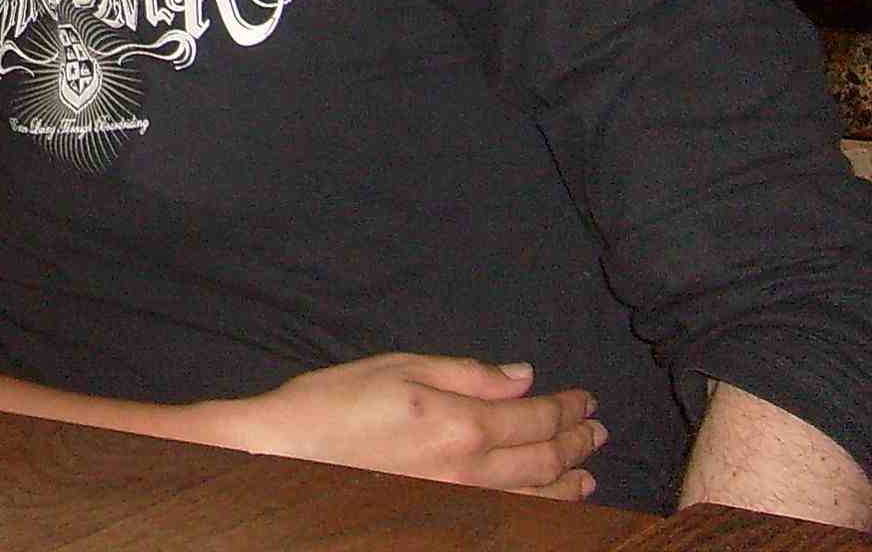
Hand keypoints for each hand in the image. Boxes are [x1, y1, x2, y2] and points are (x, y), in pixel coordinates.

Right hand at [232, 355, 601, 499]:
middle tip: (597, 430)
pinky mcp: (444, 520)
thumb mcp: (400, 367)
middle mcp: (470, 472)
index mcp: (461, 425)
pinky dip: (540, 511)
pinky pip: (511, 518)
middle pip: (543, 460)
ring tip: (588, 472)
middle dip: (576, 442)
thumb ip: (467, 373)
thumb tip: (522, 377)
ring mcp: (460, 504)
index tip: (587, 400)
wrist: (289, 453)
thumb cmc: (336, 403)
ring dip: (568, 483)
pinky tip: (549, 505)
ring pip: (535, 499)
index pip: (535, 419)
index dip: (566, 408)